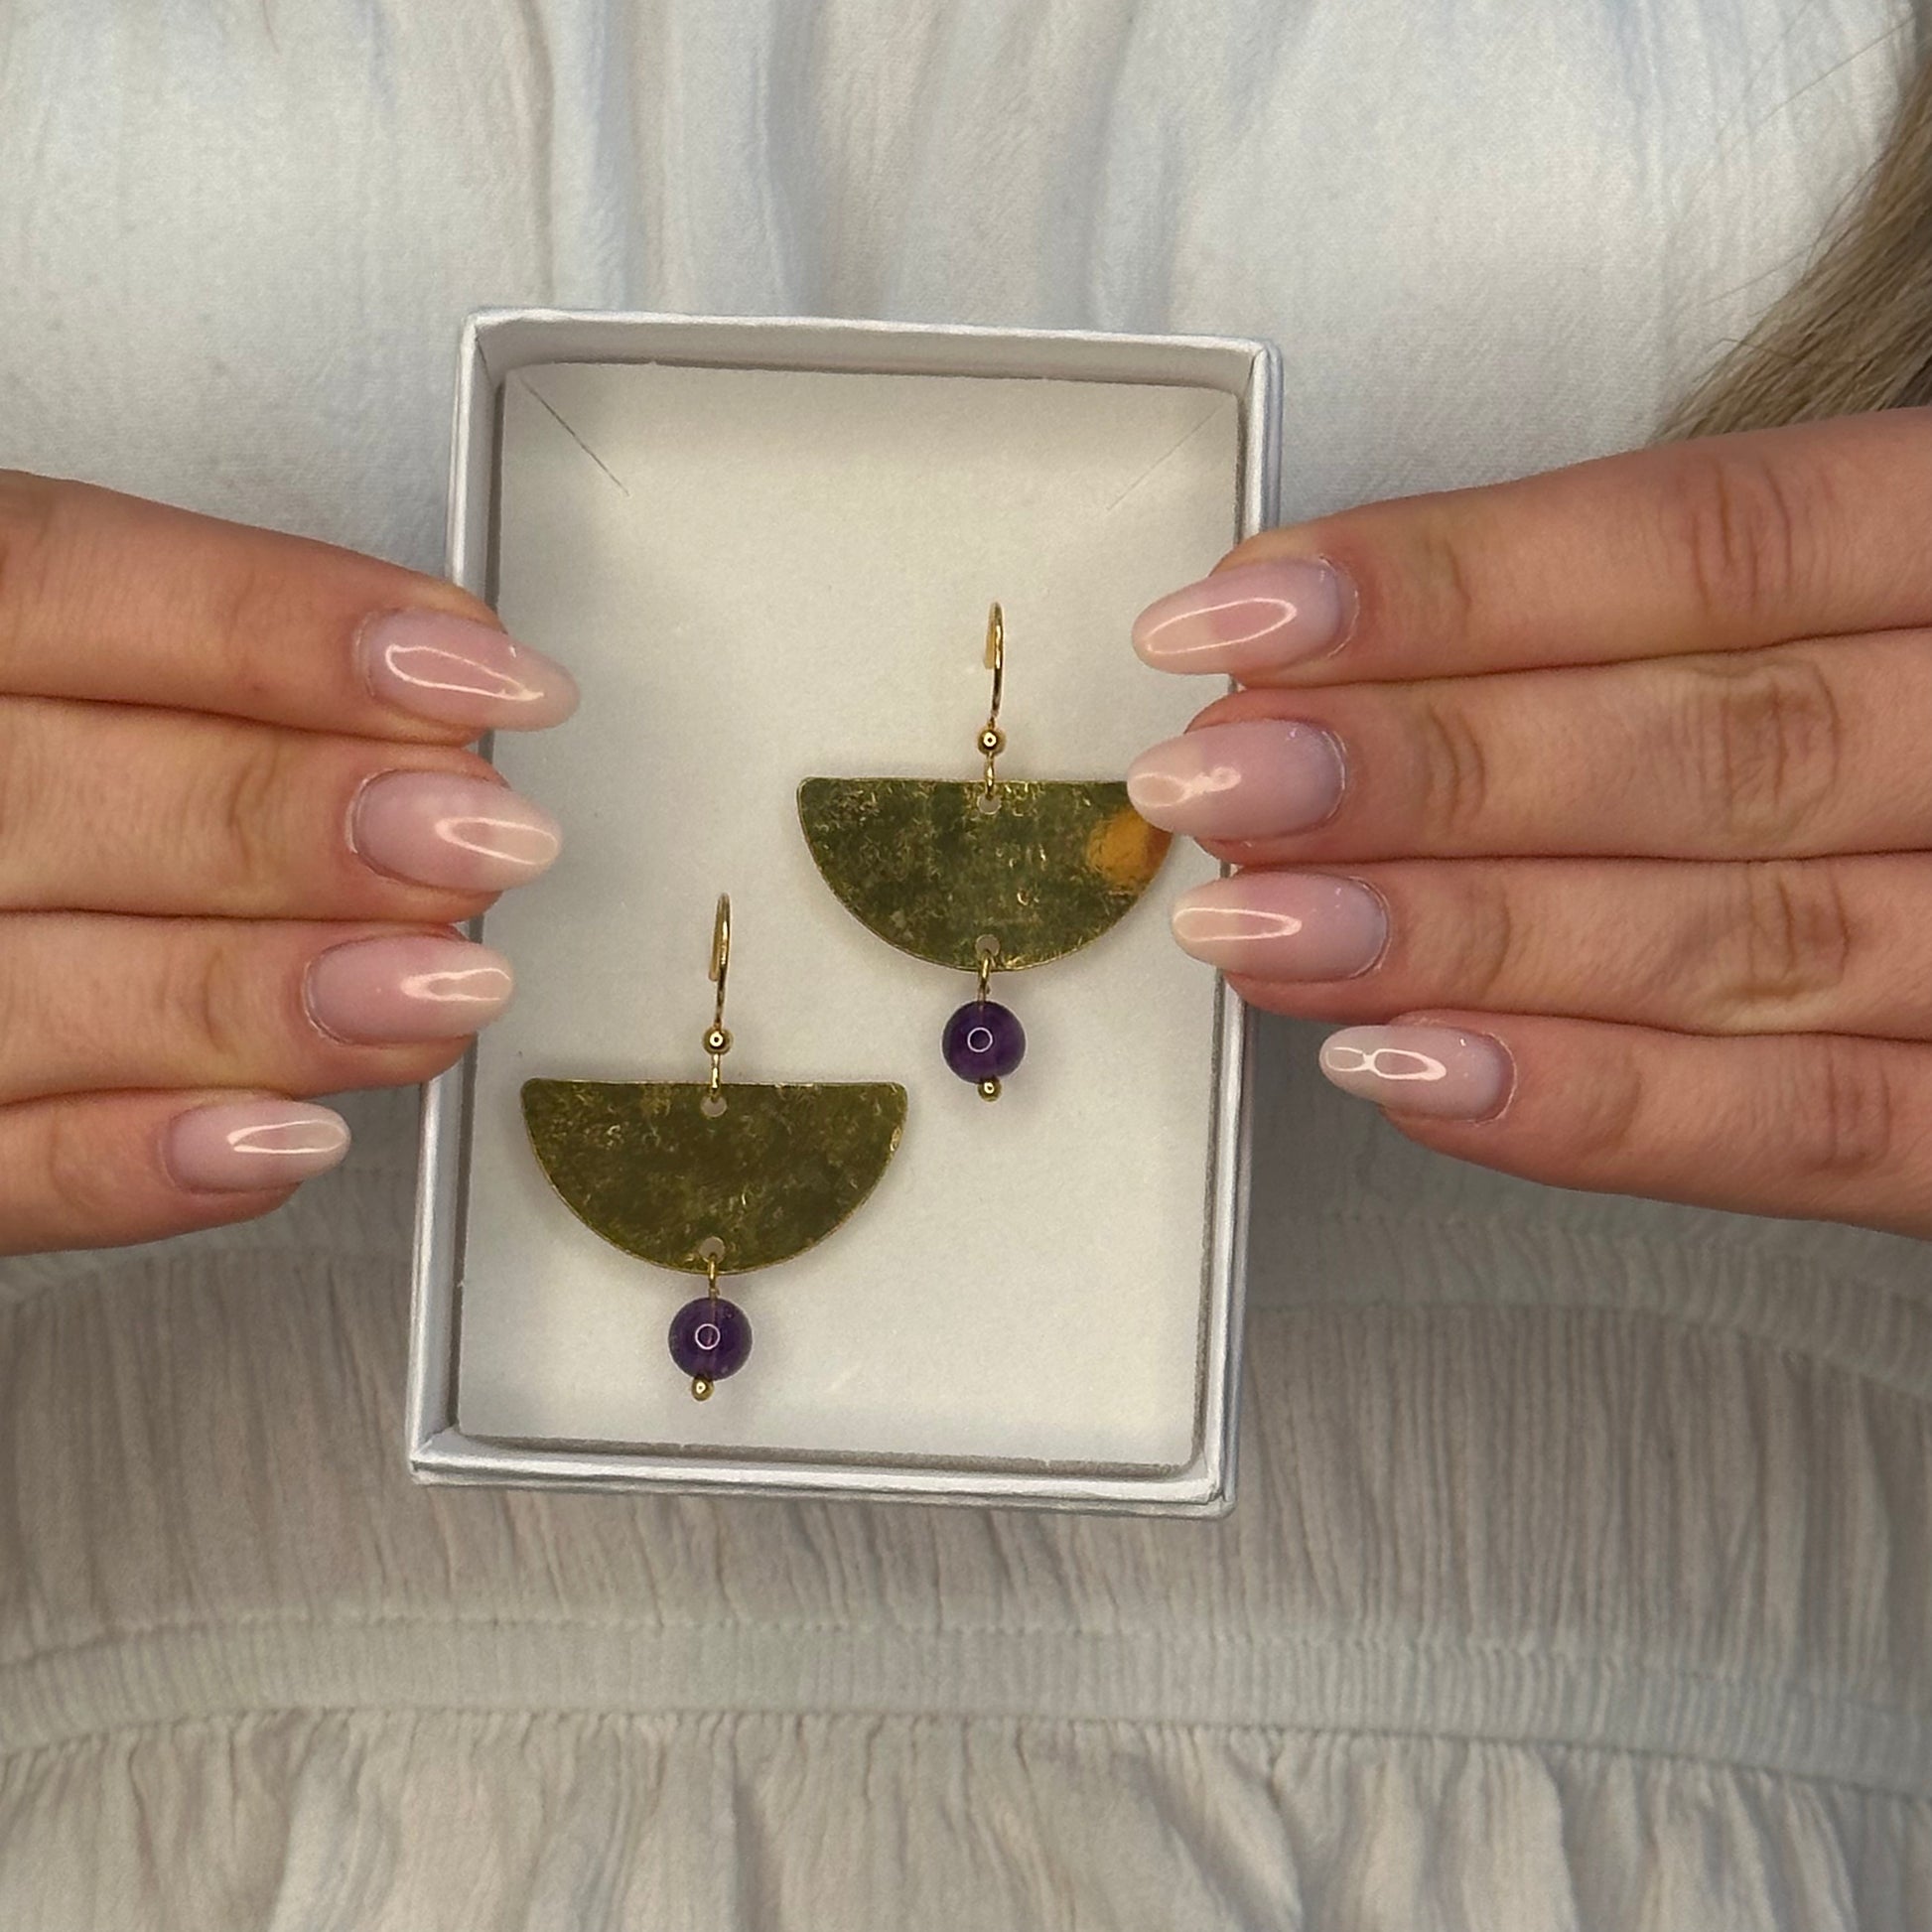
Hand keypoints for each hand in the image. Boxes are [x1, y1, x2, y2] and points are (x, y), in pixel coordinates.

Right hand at [0, 473, 575, 1252]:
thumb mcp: (36, 649)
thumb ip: (184, 663)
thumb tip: (426, 713)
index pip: (67, 586)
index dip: (286, 630)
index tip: (484, 676)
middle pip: (74, 796)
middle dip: (304, 822)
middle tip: (481, 837)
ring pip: (47, 994)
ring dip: (268, 999)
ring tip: (440, 987)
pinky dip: (142, 1167)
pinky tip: (289, 1139)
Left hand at [1125, 410, 1931, 1236]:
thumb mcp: (1912, 593)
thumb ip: (1729, 620)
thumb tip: (1388, 666)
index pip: (1714, 541)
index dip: (1461, 580)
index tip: (1239, 612)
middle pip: (1705, 743)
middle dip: (1429, 770)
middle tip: (1211, 784)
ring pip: (1736, 939)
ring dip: (1468, 939)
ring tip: (1258, 931)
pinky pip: (1815, 1130)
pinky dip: (1604, 1111)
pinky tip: (1411, 1077)